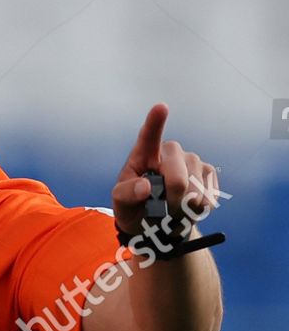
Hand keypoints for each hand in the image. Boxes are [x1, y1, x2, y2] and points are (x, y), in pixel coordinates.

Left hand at [112, 103, 221, 240]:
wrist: (156, 222)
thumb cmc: (135, 206)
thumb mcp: (121, 203)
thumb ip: (127, 194)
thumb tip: (145, 187)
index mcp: (144, 153)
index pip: (149, 135)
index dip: (155, 122)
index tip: (161, 108)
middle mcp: (171, 152)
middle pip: (178, 178)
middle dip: (171, 201)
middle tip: (162, 210)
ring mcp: (191, 160)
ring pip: (196, 189)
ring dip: (185, 207)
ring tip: (174, 208)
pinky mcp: (207, 172)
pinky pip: (209, 194)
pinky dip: (198, 208)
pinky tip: (189, 207)